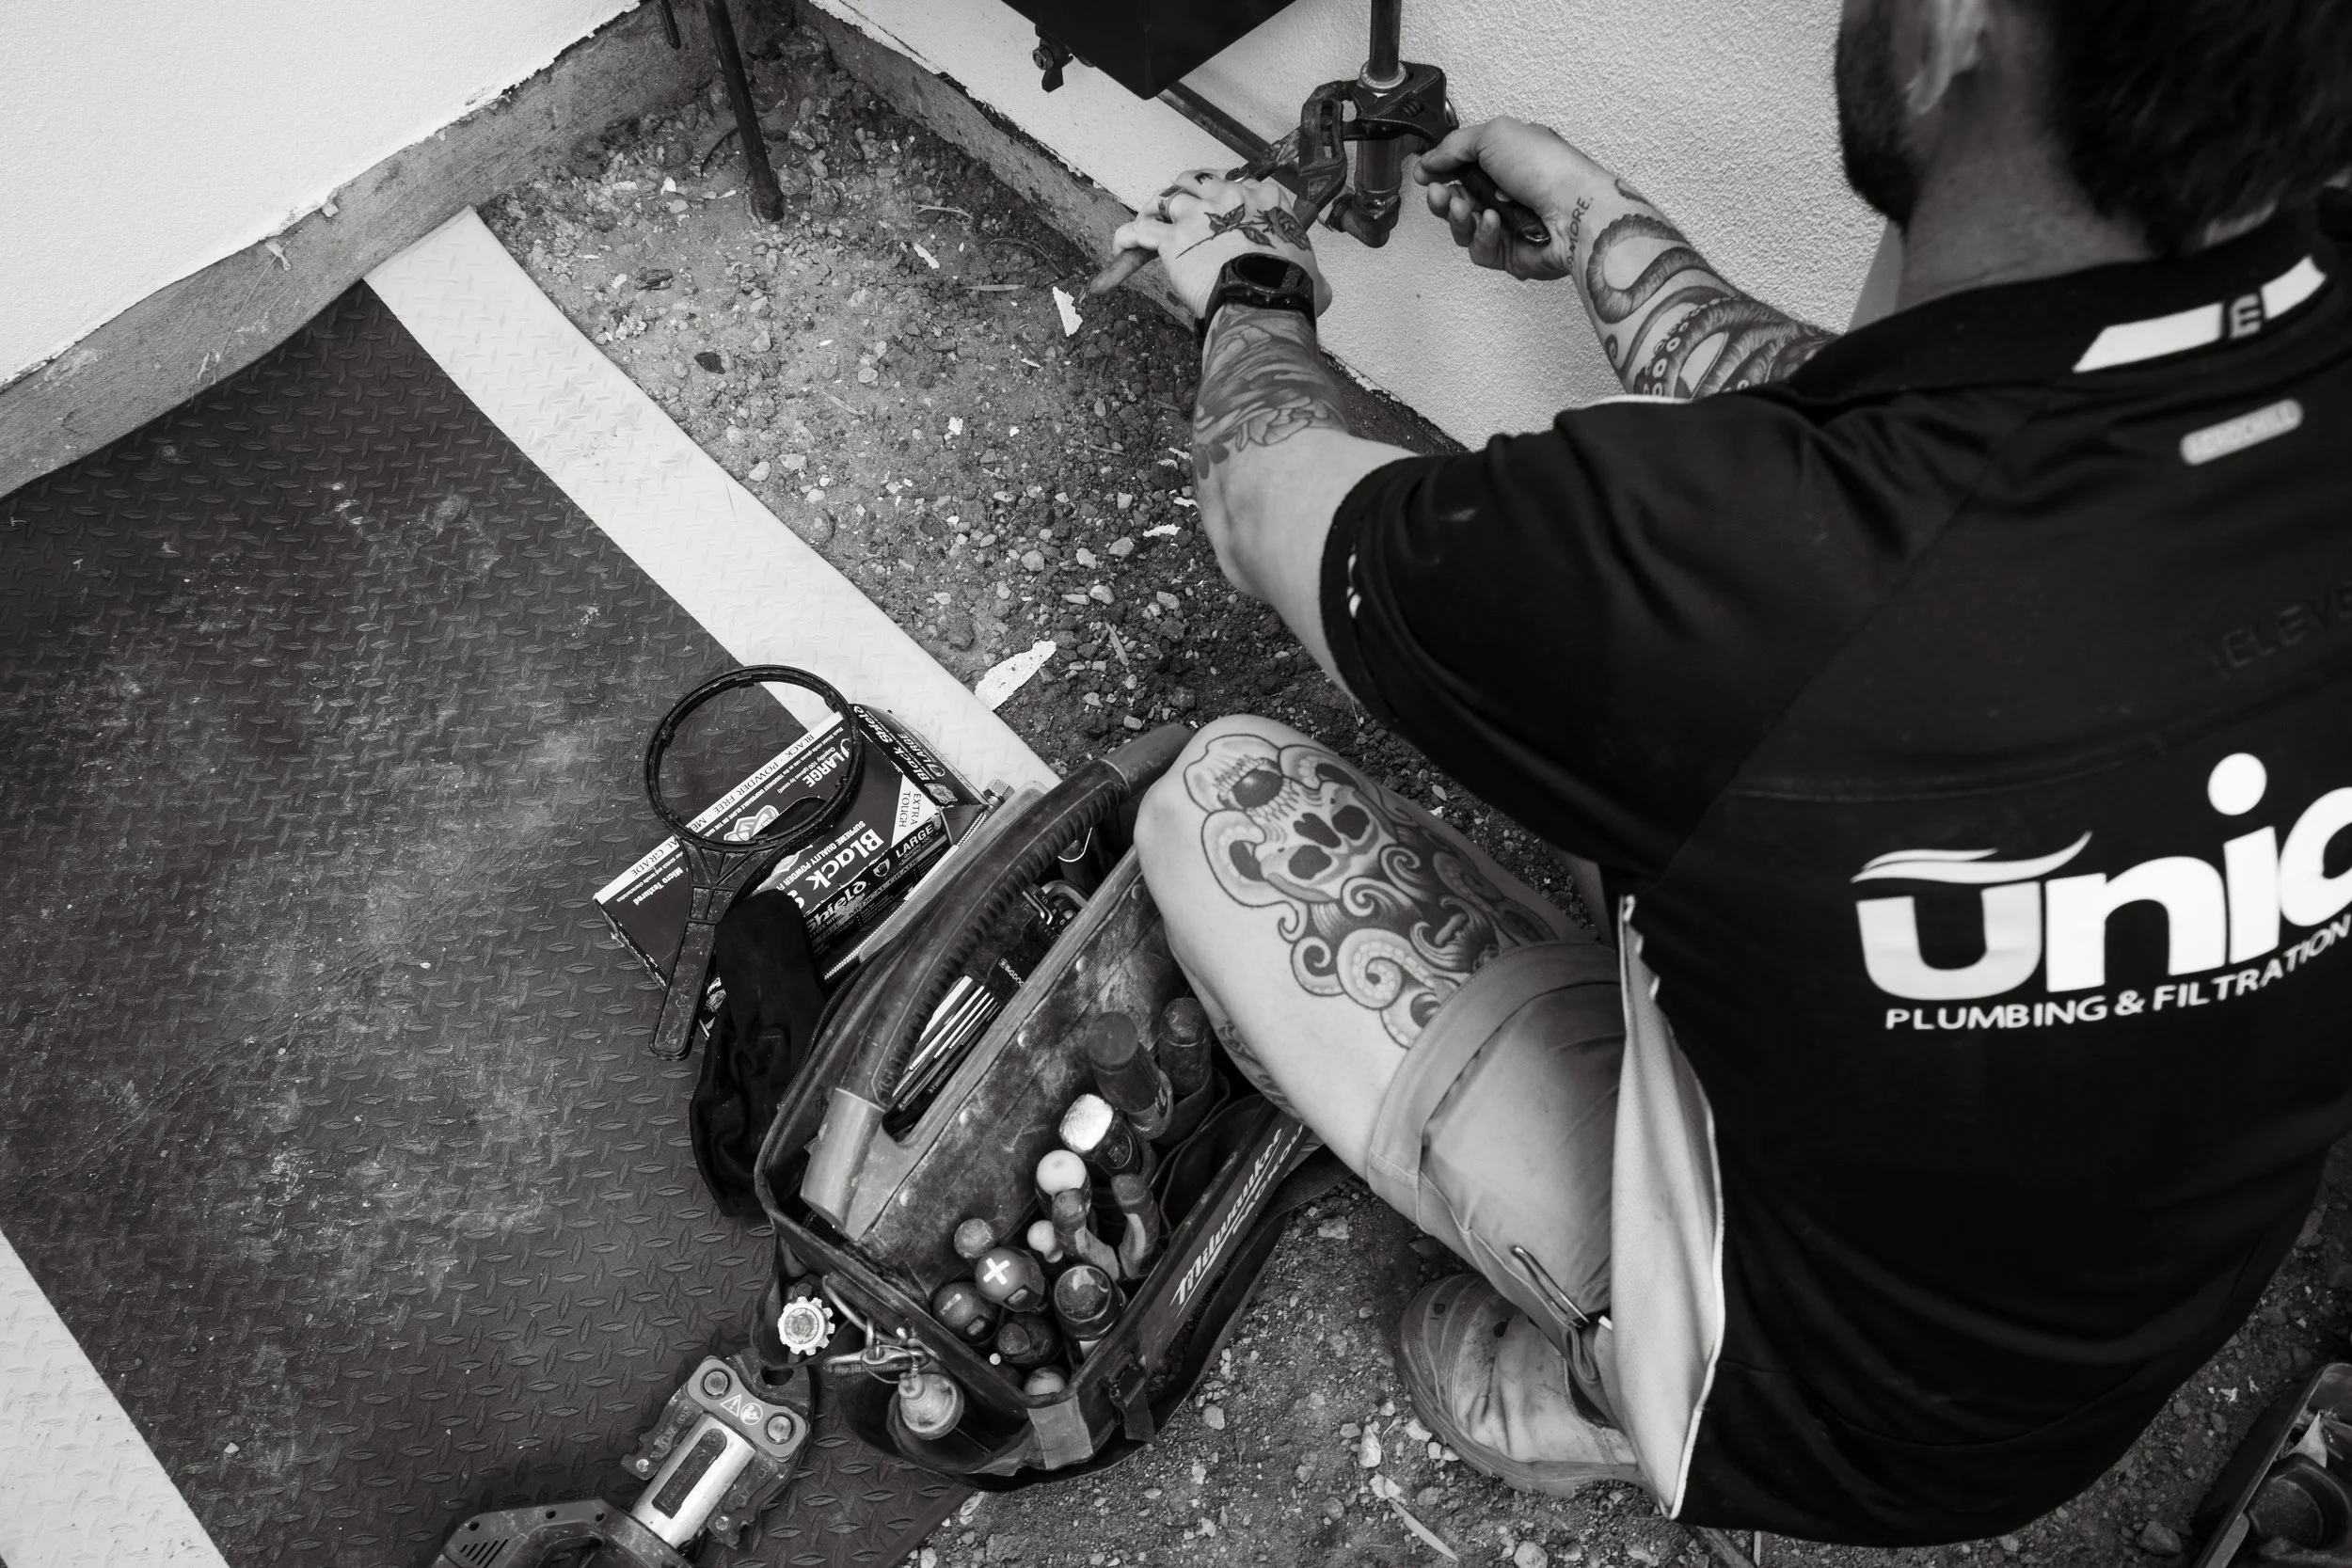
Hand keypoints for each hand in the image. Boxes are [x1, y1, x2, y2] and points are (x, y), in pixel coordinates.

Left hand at [1107, 171, 1332, 319]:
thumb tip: (1320, 288)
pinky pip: (1140, 230)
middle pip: (1196, 180)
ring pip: (1166, 199)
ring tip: (1149, 225)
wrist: (1266, 299)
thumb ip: (1311, 271)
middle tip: (1178, 209)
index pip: (1237, 181)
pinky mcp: (1173, 239)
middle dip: (1185, 192)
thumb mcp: (1312, 273)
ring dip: (1156, 211)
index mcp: (1265, 199)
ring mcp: (1198, 215)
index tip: (1218, 205)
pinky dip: (1127, 237)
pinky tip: (1122, 246)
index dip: (1222, 192)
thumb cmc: (1289, 288)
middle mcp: (1229, 197)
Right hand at [1414, 118, 1605, 280]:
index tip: (1425, 173)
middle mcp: (1508, 192)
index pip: (1463, 166)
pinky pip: (1480, 250)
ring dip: (1457, 217)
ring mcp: (1509, 224)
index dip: (1440, 170)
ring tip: (1463, 206)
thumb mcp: (1494, 135)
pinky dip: (1482, 234)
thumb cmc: (1548, 169)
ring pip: (1464, 228)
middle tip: (1439, 193)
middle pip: (1457, 200)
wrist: (1574, 210)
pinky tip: (1492, 222)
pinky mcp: (1510, 254)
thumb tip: (1430, 159)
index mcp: (1508, 160)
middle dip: (1442, 197)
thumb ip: (1455, 145)